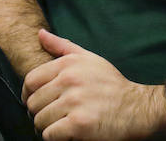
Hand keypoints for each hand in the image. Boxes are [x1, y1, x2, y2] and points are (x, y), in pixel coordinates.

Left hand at [23, 30, 154, 140]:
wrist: (138, 108)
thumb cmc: (112, 84)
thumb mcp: (89, 58)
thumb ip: (62, 46)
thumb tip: (40, 33)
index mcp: (68, 65)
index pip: (30, 80)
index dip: (28, 95)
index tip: (34, 102)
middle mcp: (69, 81)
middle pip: (34, 103)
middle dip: (39, 113)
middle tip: (50, 117)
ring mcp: (74, 102)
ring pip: (40, 120)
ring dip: (46, 127)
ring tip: (58, 126)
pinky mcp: (79, 124)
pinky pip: (50, 135)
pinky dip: (54, 138)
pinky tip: (66, 134)